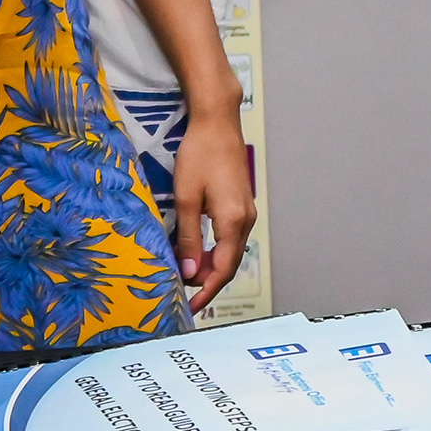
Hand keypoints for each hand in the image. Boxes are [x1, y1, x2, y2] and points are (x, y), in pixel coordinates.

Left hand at [168, 108, 261, 311]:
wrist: (217, 122)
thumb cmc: (199, 155)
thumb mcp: (186, 199)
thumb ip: (189, 238)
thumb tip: (190, 273)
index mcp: (233, 222)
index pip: (222, 270)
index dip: (206, 292)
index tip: (190, 308)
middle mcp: (246, 220)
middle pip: (229, 264)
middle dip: (208, 283)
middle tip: (184, 297)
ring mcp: (247, 212)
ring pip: (230, 252)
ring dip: (211, 267)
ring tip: (187, 278)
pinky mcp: (241, 204)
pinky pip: (231, 238)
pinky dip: (216, 252)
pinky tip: (198, 253)